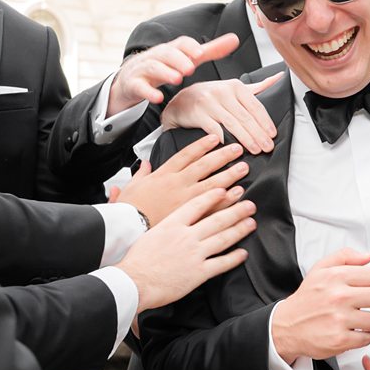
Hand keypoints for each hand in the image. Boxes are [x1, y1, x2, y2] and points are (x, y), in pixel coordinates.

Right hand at [107, 33, 240, 112]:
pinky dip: (148, 92)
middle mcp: (157, 56)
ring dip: (164, 72)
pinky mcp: (134, 84)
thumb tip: (235, 39)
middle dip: (178, 59)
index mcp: (172, 50)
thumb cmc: (164, 67)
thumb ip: (210, 51)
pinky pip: (139, 86)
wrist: (131, 78)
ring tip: (177, 79)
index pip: (180, 44)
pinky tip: (158, 98)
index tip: (200, 53)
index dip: (190, 47)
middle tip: (190, 68)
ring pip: (152, 67)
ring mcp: (143, 69)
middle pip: (166, 53)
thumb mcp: (187, 58)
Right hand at [111, 134, 246, 225]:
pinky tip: (237, 194)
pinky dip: (226, 200)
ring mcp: (185, 201)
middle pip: (204, 166)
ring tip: (243, 169)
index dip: (202, 145)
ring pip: (212, 184)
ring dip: (230, 175)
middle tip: (238, 149)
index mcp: (163, 175)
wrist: (127, 231)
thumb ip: (141, 174)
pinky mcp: (189, 217)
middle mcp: (176, 185)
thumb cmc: (128, 211)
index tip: (215, 138)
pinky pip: (212, 207)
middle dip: (223, 156)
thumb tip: (145, 164)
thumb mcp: (131, 187)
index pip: (186, 155)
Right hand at [117, 187, 255, 311]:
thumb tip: (147, 190)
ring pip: (223, 238)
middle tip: (249, 205)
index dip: (214, 196)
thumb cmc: (135, 259)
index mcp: (172, 224)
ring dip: (240, 229)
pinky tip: (243, 253)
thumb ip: (154, 215)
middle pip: (217, 219)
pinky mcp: (199, 272)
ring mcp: (195, 253)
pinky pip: (222, 263)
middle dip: (236, 210)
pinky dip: (234, 258)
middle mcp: (187, 236)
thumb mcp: (142, 229)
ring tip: (251, 223)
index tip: (224, 190)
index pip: (198, 205)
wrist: (134, 281)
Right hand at [162, 74, 283, 153]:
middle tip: (267, 147)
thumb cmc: (211, 96)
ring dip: (246, 139)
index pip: (255, 106)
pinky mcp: (197, 114)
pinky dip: (223, 139)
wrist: (182, 101)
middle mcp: (222, 92)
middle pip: (245, 116)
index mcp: (235, 86)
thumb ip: (256, 87)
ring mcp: (209, 103)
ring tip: (256, 150)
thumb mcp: (233, 88)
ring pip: (232, 123)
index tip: (273, 135)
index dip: (265, 122)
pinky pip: (213, 129)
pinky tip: (232, 147)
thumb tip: (280, 77)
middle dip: (259, 134)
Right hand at [270, 249, 369, 363]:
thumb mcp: (320, 269)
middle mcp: (338, 296)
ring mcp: (339, 319)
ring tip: (365, 319)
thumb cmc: (306, 299)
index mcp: (336, 276)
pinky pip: (369, 337)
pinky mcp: (340, 339)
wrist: (286, 326)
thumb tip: (368, 256)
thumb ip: (345, 257)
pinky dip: (365, 336)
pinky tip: (355, 330)